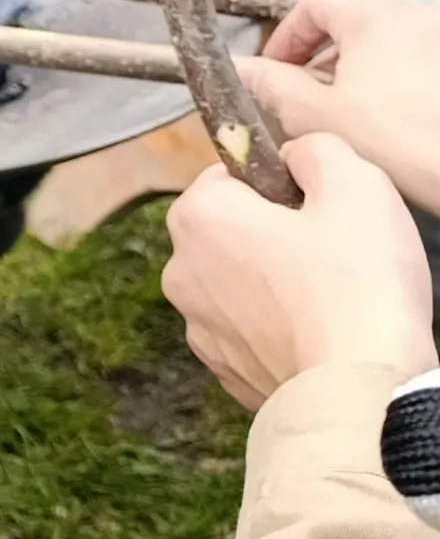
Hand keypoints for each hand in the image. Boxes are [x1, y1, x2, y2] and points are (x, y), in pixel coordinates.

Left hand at [161, 134, 435, 410]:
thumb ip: (316, 150)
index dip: (279, 183)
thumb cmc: (358, 285)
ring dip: (278, 283)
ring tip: (332, 296)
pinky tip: (320, 332)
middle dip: (277, 233)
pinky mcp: (224, 369)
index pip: (228, 176)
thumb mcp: (354, 184)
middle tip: (334, 252)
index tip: (317, 205)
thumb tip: (295, 152)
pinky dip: (282, 328)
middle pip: (231, 230)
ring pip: (242, 283)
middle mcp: (181, 271)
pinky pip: (253, 331)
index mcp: (198, 217)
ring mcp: (198, 326)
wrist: (359, 388)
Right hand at [244, 0, 439, 214]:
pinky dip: (396, 84)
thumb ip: (273, 86)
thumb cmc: (397, 136)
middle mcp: (416, 14)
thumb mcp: (317, 115)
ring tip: (348, 116)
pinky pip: (419, 65)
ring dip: (360, 72)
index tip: (273, 72)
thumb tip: (239, 68)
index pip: (316, 2)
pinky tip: (393, 125)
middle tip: (305, 98)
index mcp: (374, 15)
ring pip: (389, 46)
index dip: (287, 35)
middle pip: (354, 22)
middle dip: (322, 56)